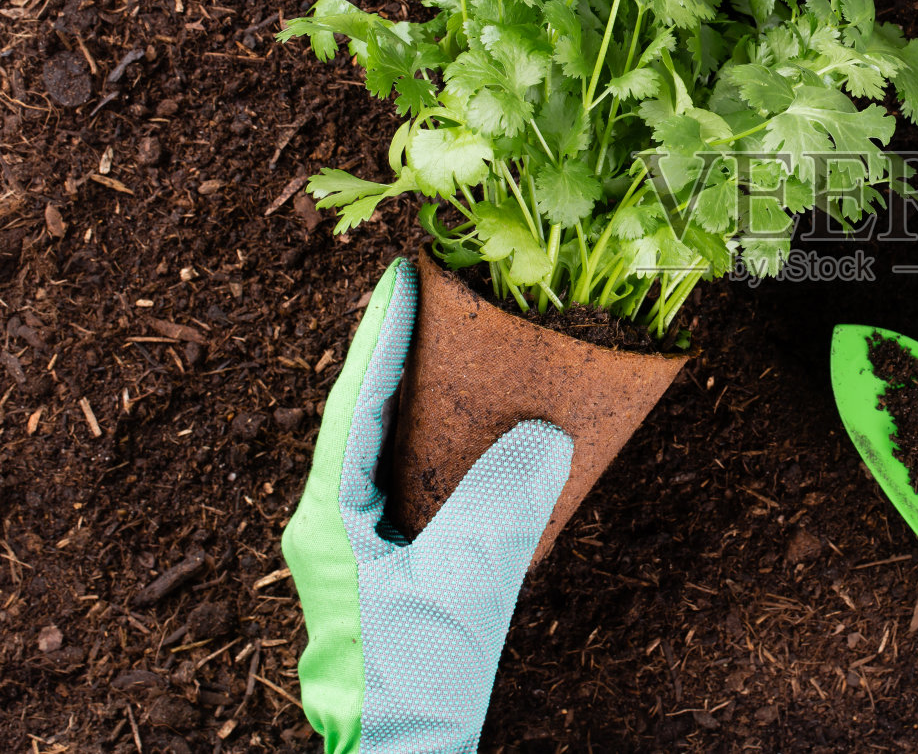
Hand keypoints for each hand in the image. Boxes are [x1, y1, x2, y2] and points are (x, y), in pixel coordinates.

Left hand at [282, 259, 572, 753]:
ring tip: (459, 348)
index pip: (352, 408)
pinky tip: (482, 436)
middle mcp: (333, 526)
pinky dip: (447, 448)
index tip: (401, 278)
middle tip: (433, 297)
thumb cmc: (416, 685)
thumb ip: (502, 505)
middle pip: (363, 419)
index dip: (380, 340)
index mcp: (328, 521)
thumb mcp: (464, 587)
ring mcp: (359, 549)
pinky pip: (416, 486)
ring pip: (389, 451)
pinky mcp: (391, 569)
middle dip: (398, 357)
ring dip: (422, 399)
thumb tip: (544, 434)